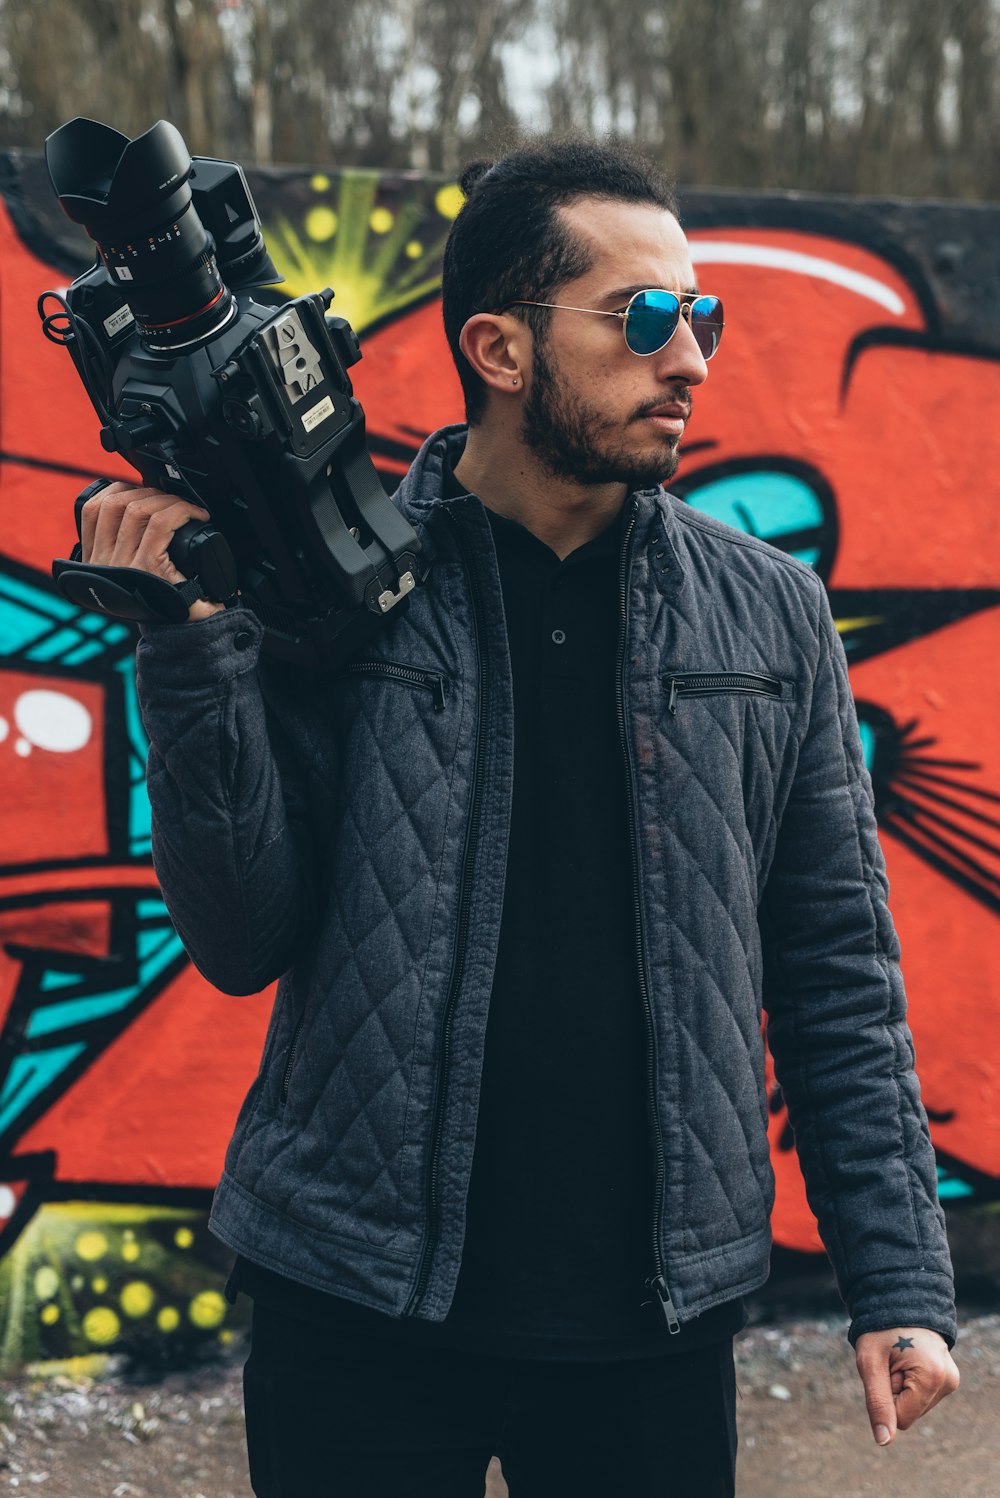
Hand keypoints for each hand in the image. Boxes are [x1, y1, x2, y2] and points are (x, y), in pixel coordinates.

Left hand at [80, 480, 223, 621]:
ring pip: (113, 505)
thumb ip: (219, 595)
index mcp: (147, 572)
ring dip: (137, 491)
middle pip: (137, 508)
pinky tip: (127, 493)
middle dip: (165, 497)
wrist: (149, 630)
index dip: (184, 509)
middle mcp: (119, 563)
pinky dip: (109, 494)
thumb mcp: (202, 606)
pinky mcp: (89, 552)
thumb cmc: (175, 614)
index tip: (199, 512)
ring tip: (155, 495)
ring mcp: (100, 556)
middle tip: (181, 503)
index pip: (160, 523)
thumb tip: (235, 583)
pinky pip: (92, 510)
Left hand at [855, 1326, 958, 1444]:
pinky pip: (922, 1395)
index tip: (884, 1368)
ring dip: (900, 1386)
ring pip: (915, 1406)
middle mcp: (948, 1381)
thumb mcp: (870, 1363)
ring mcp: (951, 1380)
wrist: (898, 1299)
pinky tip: (907, 1358)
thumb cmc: (879, 1328)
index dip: (885, 1397)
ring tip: (898, 1357)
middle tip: (890, 1360)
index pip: (901, 1419)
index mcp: (932, 1377)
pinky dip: (909, 1382)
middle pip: (910, 1413)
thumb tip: (884, 1442)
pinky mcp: (948, 1377)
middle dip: (893, 1391)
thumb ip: (877, 1403)